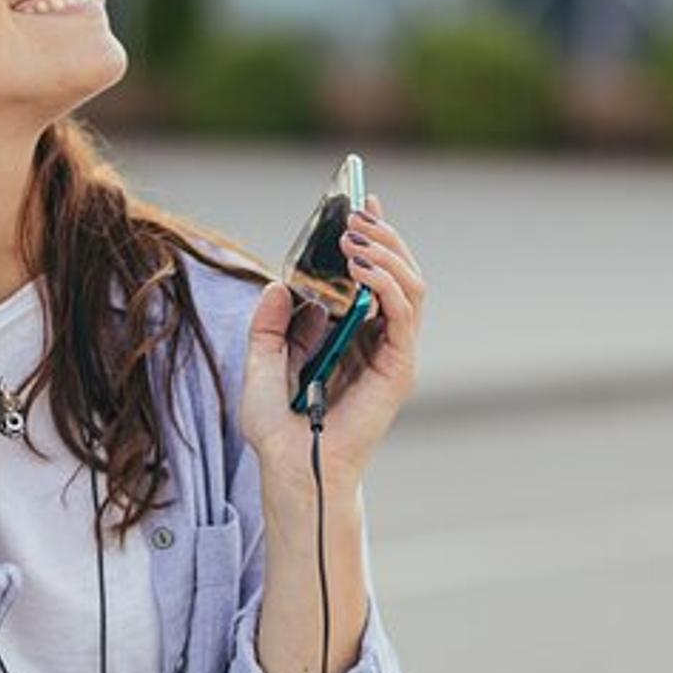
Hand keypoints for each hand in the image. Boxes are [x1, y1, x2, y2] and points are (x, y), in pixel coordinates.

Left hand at [240, 192, 425, 493]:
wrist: (292, 472)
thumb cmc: (281, 429)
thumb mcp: (261, 364)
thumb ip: (270, 325)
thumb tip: (280, 285)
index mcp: (355, 336)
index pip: (376, 276)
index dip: (374, 237)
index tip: (360, 201)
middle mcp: (380, 341)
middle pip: (400, 273)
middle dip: (382, 237)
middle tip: (356, 214)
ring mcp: (393, 354)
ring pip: (411, 286)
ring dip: (386, 254)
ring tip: (355, 238)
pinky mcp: (398, 370)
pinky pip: (403, 315)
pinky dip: (387, 285)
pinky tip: (362, 270)